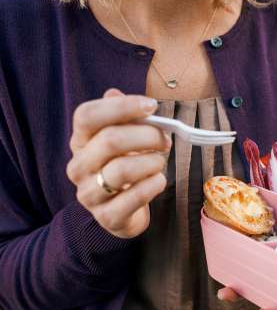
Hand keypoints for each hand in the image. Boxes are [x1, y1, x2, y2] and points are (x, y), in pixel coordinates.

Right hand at [66, 88, 171, 238]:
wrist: (122, 213)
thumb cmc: (125, 169)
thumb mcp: (123, 141)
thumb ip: (122, 118)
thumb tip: (114, 93)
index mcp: (80, 142)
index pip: (87, 115)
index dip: (121, 106)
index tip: (152, 106)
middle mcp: (78, 167)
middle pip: (110, 139)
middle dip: (147, 136)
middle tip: (165, 140)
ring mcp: (89, 194)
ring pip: (123, 169)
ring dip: (152, 162)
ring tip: (160, 162)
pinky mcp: (107, 217)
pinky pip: (135, 197)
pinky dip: (154, 185)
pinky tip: (159, 181)